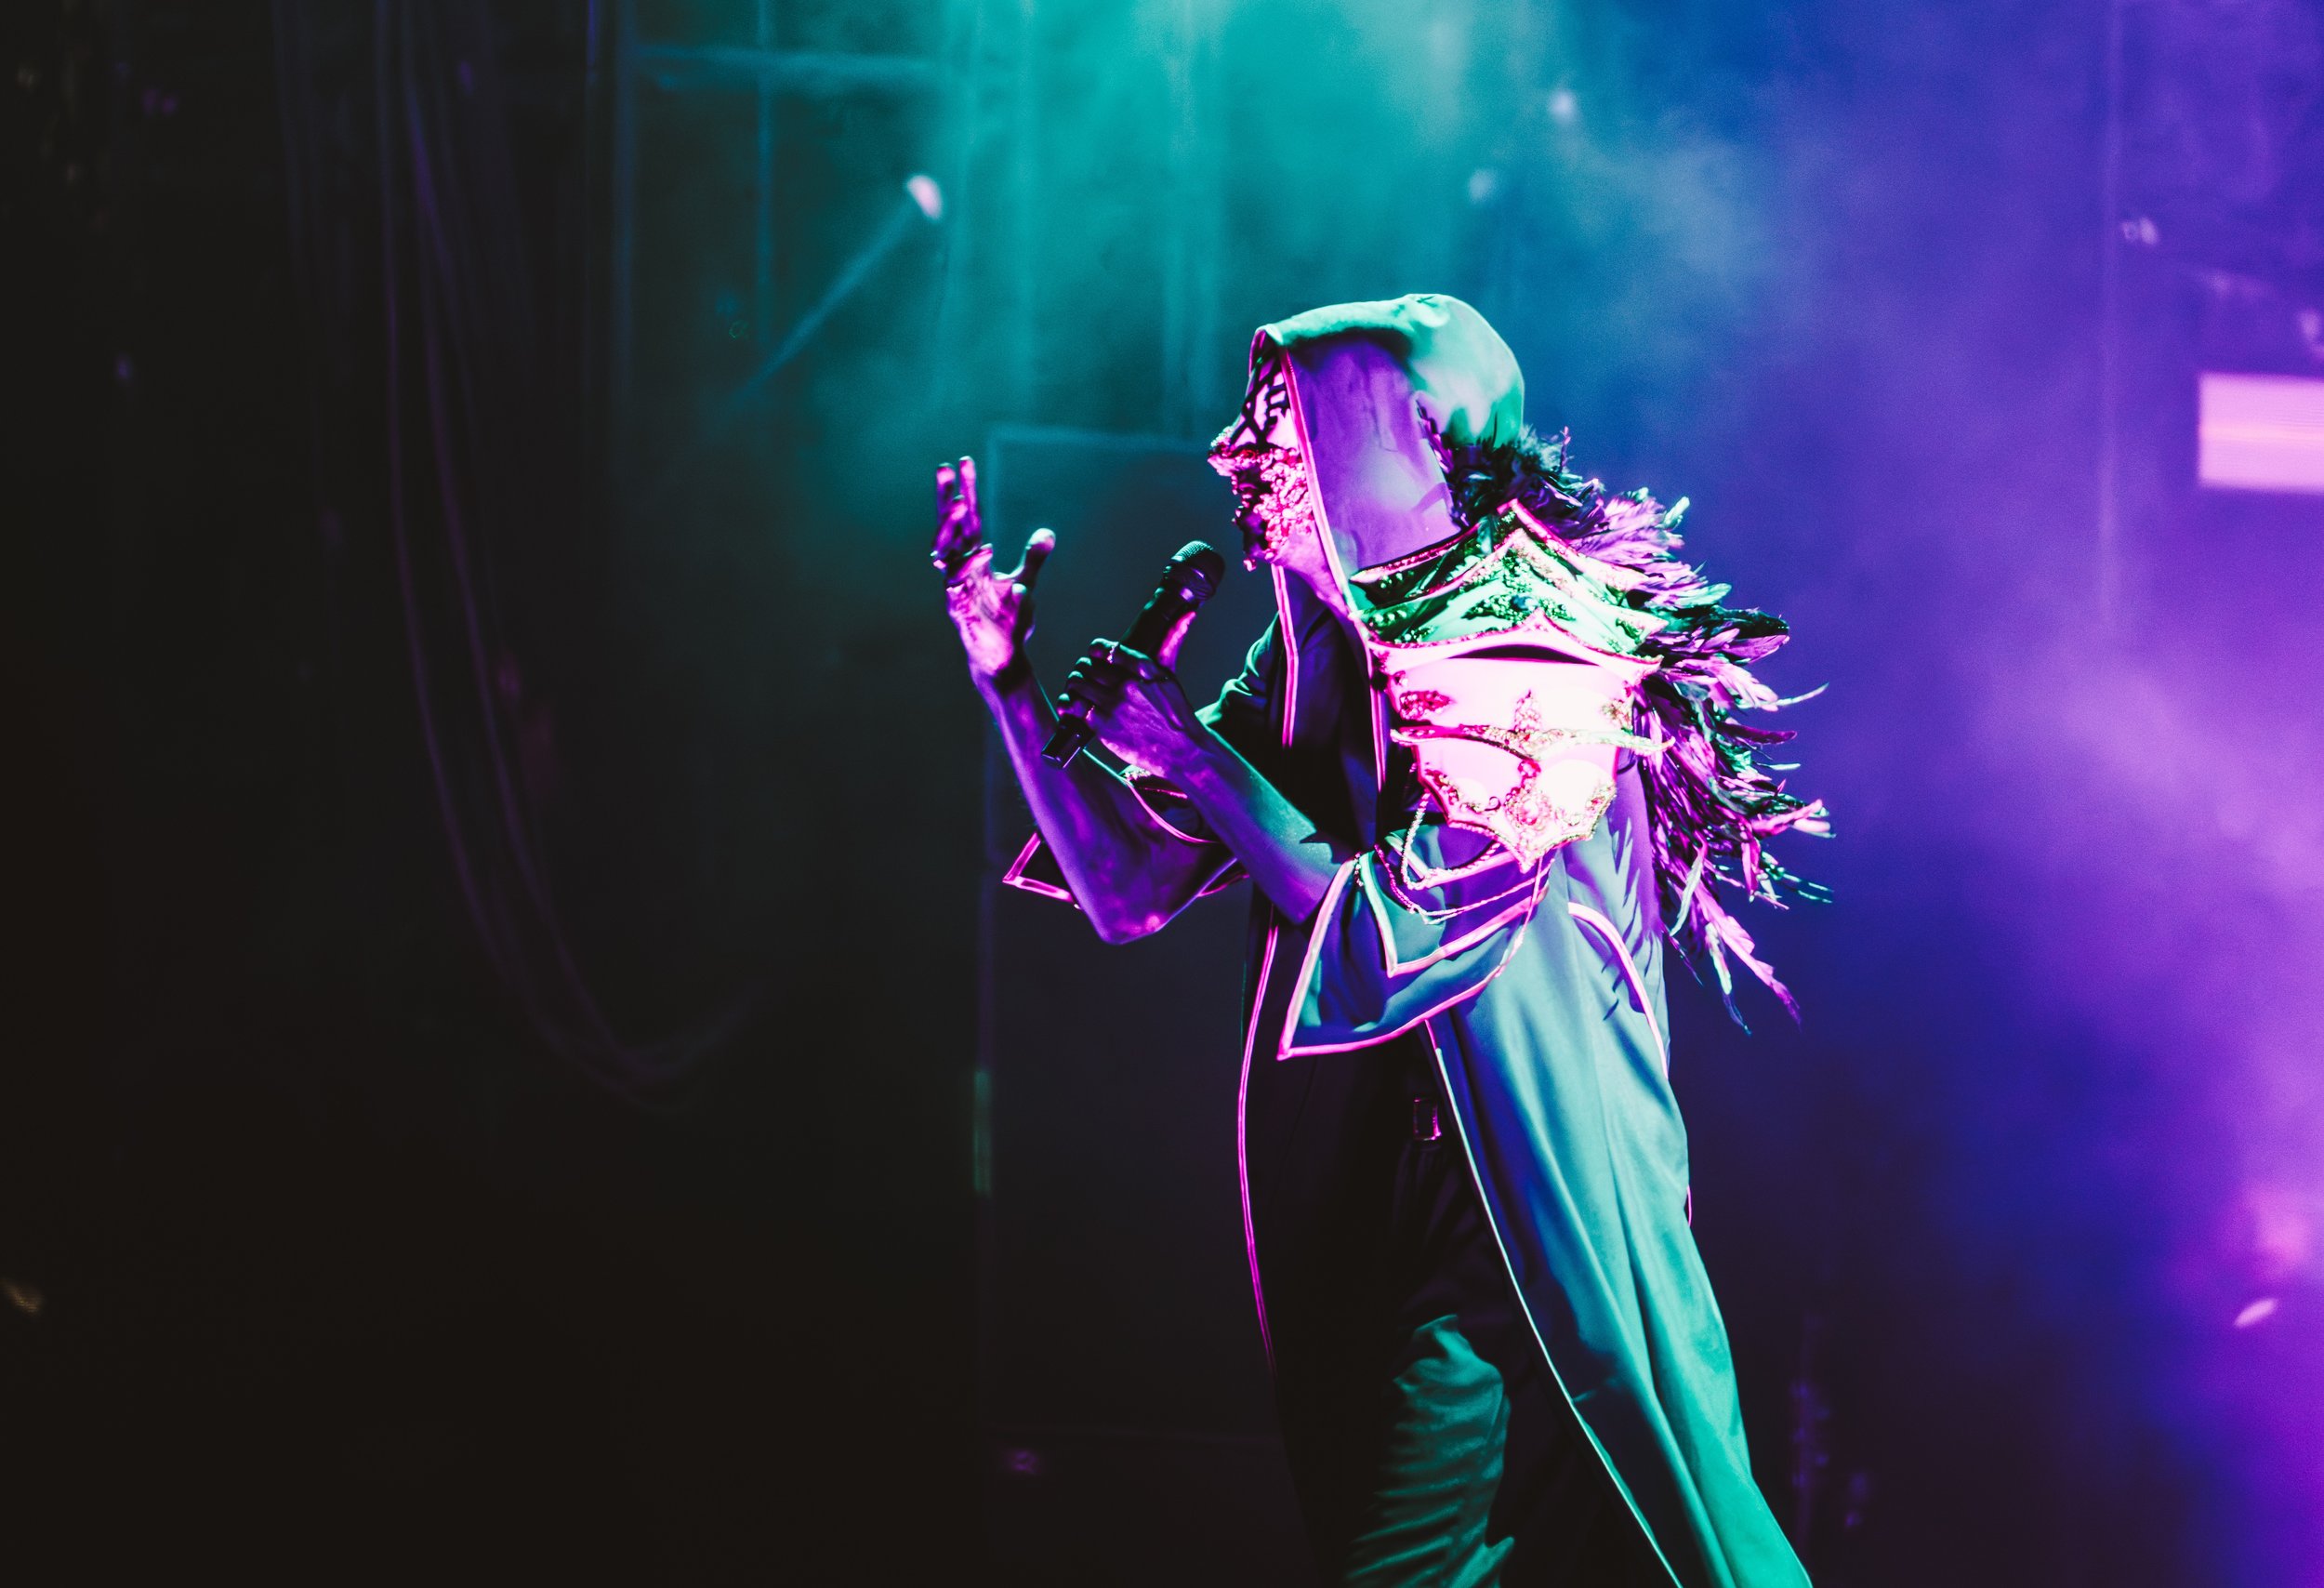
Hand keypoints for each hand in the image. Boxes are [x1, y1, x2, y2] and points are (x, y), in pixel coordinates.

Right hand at [934, 455, 1052, 686]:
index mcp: (973, 560)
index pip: (968, 520)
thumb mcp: (1024, 583)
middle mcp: (961, 570)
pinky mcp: (960, 612)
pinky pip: (957, 590)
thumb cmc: (1006, 621)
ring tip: (959, 507)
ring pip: (947, 556)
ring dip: (951, 532)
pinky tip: (979, 555)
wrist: (1001, 657)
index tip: (962, 461)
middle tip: (945, 469)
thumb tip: (1048, 532)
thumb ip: (1032, 558)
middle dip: (946, 500)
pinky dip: (965, 573)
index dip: (965, 491)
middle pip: (950, 530)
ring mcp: (957, 590)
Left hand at [1061, 633, 1207, 780]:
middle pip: (1087, 666)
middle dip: (1082, 669)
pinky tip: (1071, 707)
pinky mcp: (1104, 727)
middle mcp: (1128, 685)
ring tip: (1077, 690)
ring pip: (1077, 684)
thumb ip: (1172, 641)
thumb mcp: (1171, 675)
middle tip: (1083, 676)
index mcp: (1143, 669)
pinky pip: (1075, 708)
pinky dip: (1069, 706)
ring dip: (1073, 686)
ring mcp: (1115, 706)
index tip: (1094, 655)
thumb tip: (1188, 611)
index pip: (1107, 649)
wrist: (1182, 750)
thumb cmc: (1176, 713)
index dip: (1095, 650)